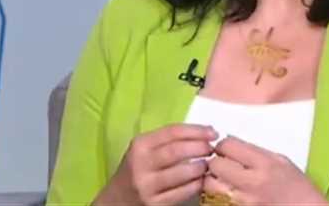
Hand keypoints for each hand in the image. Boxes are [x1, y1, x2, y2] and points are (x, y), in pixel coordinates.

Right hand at [94, 123, 217, 205]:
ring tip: (209, 164)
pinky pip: (182, 192)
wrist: (116, 201)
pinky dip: (196, 185)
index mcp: (140, 144)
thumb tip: (202, 134)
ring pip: (181, 173)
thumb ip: (166, 141)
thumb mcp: (143, 150)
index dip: (196, 130)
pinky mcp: (154, 204)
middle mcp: (141, 163)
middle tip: (213, 149)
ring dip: (201, 167)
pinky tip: (202, 181)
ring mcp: (147, 186)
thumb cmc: (136, 170)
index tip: (213, 132)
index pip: (172, 132)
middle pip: (177, 151)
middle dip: (200, 148)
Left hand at [204, 135, 328, 205]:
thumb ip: (255, 151)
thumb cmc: (298, 187)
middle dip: (215, 161)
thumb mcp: (281, 160)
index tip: (226, 148)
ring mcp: (244, 201)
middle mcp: (252, 183)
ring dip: (212, 179)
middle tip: (221, 162)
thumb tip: (231, 144)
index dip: (224, 145)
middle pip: (215, 164)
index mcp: (263, 164)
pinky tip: (227, 191)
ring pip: (210, 185)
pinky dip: (217, 195)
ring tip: (222, 178)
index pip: (228, 146)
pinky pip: (216, 201)